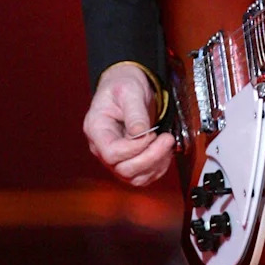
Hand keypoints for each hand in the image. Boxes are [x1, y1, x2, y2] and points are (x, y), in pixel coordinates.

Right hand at [83, 63, 174, 186]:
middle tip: (167, 138)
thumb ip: (134, 111)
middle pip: (123, 169)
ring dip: (156, 164)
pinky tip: (165, 152)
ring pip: (134, 177)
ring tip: (167, 143)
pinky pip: (143, 176)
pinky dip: (158, 168)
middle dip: (150, 157)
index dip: (134, 148)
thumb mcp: (129, 91)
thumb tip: (140, 131)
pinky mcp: (129, 160)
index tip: (151, 133)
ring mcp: (116, 157)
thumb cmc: (123, 86)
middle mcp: (103, 148)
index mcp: (96, 129)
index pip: (111, 153)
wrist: (127, 87)